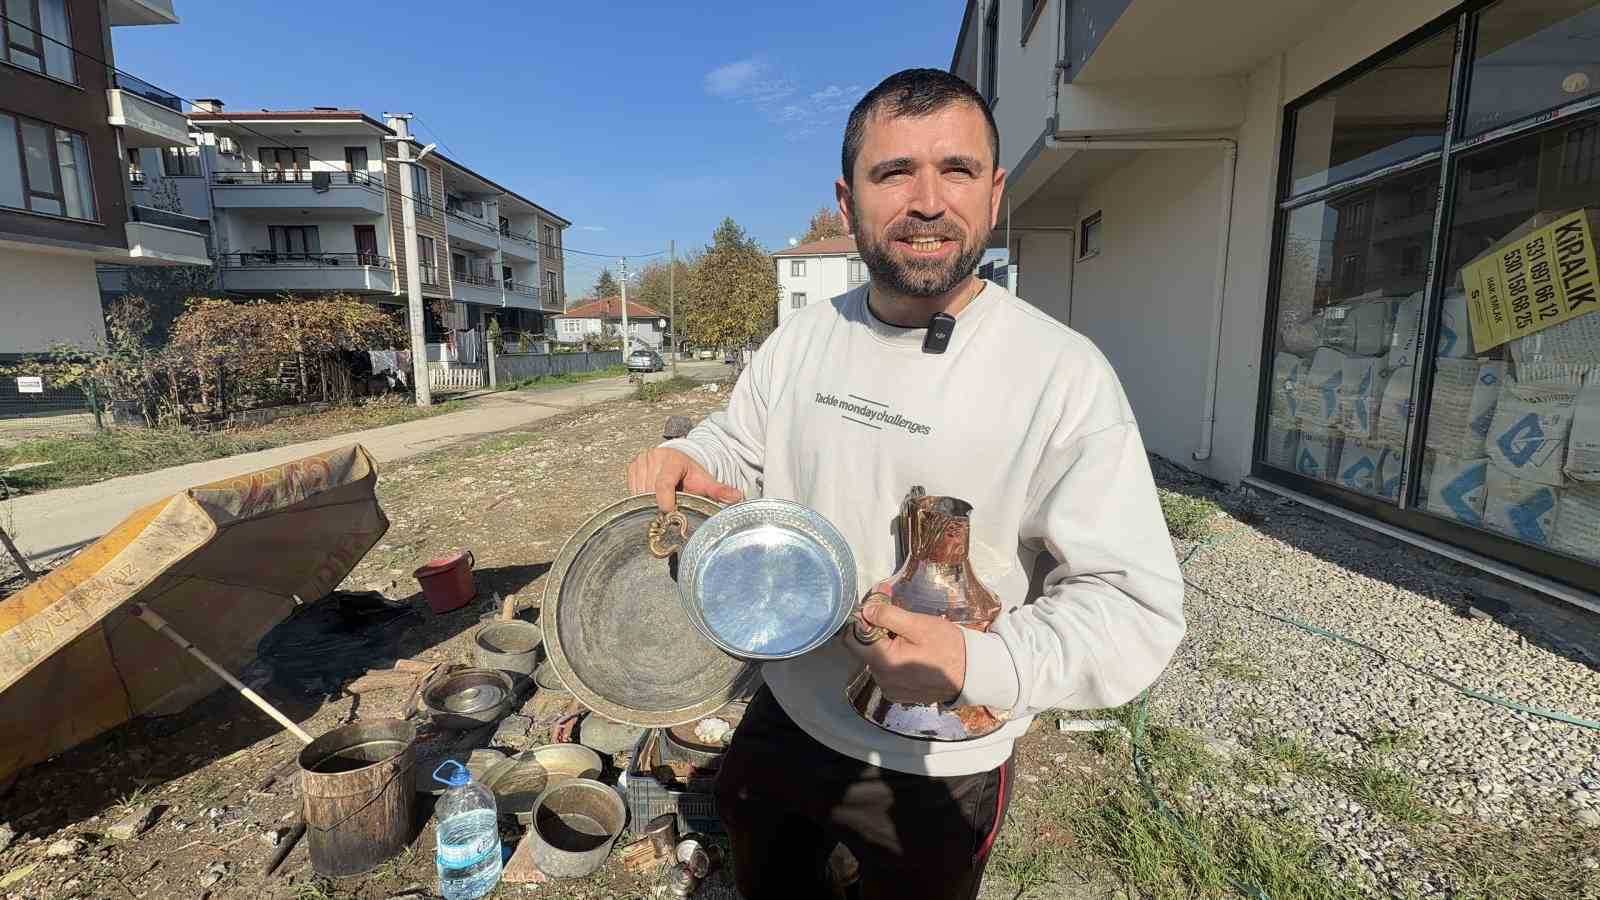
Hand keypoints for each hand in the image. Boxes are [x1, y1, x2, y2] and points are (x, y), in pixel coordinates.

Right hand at [626, 447, 742, 511]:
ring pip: (639, 492)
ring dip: (649, 503)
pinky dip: (640, 499)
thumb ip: (719, 490)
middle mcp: (655, 457)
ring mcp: (641, 461)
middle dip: (658, 504)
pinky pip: (632, 491)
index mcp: (673, 460)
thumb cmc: (690, 474)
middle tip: (667, 513)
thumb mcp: (705, 481)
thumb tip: (737, 498)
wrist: (678, 461)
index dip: (665, 500)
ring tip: (662, 502)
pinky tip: (651, 499)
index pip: (664, 483)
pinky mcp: (632, 466)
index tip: (668, 512)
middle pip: (650, 490)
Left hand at [844, 599, 966, 704]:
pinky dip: (893, 659)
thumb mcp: (919, 624)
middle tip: (897, 615)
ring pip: (875, 659)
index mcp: (884, 662)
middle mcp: (882, 680)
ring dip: (884, 644)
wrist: (972, 673)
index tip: (877, 607)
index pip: (852, 639)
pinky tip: (910, 652)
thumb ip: (889, 616)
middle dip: (875, 629)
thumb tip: (865, 610)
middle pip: (864, 649)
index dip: (861, 619)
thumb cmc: (948, 646)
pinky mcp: (898, 694)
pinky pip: (886, 672)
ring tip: (908, 635)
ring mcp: (890, 689)